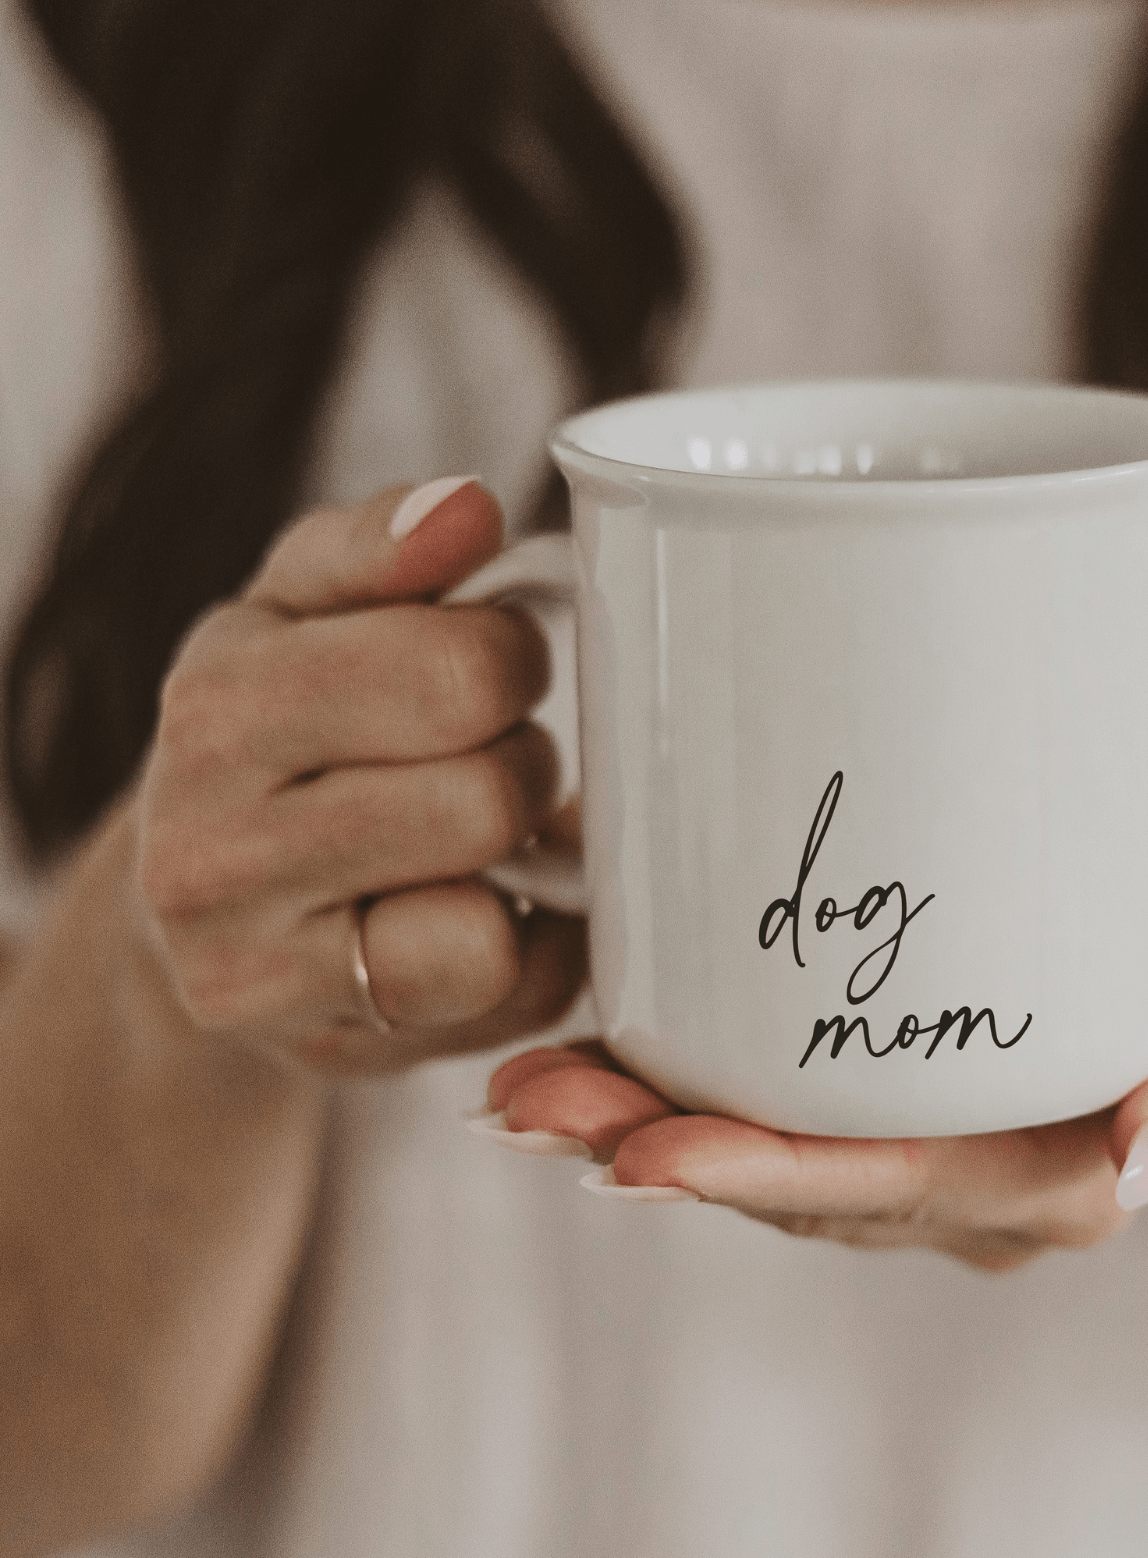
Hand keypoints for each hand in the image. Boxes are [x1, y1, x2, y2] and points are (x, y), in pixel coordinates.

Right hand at [134, 479, 585, 1075]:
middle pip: (487, 795)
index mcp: (220, 702)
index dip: (514, 659)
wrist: (203, 903)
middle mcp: (210, 848)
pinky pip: (509, 994)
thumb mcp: (306, 610)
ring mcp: (258, 970)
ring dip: (520, 861)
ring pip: (489, 918)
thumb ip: (382, 545)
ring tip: (480, 833)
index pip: (457, 670)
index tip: (494, 665)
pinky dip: (534, 948)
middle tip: (487, 754)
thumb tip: (468, 508)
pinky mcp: (330, 1049)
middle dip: (522, 761)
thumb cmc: (289, 727)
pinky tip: (487, 908)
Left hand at [488, 818, 1147, 1269]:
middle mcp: (985, 1185)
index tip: (643, 1151)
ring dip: (647, 1127)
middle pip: (805, 1187)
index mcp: (1066, 1179)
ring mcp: (944, 1146)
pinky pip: (791, 1109)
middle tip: (524, 1101)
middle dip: (659, 1151)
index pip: (894, 1193)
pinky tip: (600, 1045)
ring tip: (522, 1081)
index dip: (764, 1178)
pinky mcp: (914, 1087)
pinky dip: (691, 1088)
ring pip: (777, 1159)